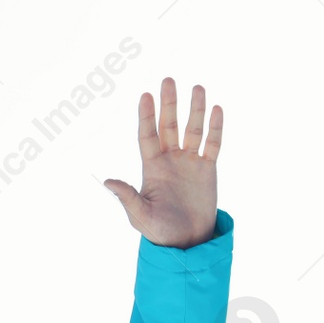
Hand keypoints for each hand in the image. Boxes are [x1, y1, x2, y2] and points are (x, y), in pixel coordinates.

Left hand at [104, 77, 222, 248]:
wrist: (187, 242)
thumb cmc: (160, 231)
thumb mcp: (140, 215)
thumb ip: (127, 196)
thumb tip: (107, 181)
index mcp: (151, 168)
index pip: (148, 136)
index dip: (146, 116)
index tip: (145, 95)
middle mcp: (170, 161)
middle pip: (168, 126)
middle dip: (168, 104)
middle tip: (167, 80)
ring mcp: (189, 163)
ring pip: (192, 130)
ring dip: (194, 109)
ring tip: (197, 87)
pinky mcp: (207, 169)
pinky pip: (212, 144)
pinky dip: (215, 128)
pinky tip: (216, 109)